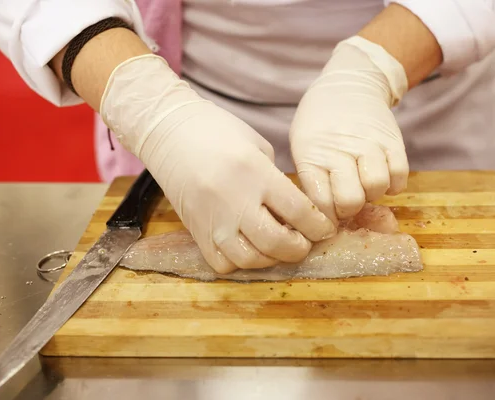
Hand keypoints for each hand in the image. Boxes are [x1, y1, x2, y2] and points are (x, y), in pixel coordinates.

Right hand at [100, 55, 335, 273]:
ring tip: (278, 246)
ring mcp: (213, 220)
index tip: (325, 230)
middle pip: (277, 243)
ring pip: (251, 259)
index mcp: (256, 173)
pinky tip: (248, 248)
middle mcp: (235, 201)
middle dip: (299, 249)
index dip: (319, 227)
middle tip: (304, 243)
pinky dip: (241, 262)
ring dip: (272, 259)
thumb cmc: (219, 132)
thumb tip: (296, 214)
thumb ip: (277, 181)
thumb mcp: (258, 147)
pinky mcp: (195, 232)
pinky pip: (223, 263)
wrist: (169, 133)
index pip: (299, 212)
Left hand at [290, 36, 409, 222]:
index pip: (320, 202)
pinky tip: (382, 178)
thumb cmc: (318, 124)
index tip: (328, 217)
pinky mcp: (392, 141)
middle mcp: (340, 150)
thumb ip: (313, 181)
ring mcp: (368, 144)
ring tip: (364, 186)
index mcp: (312, 155)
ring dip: (371, 195)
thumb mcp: (302, 147)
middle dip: (348, 210)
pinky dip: (394, 185)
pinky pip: (400, 174)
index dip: (326, 218)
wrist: (347, 84)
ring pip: (377, 187)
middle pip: (351, 199)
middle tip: (346, 202)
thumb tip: (325, 220)